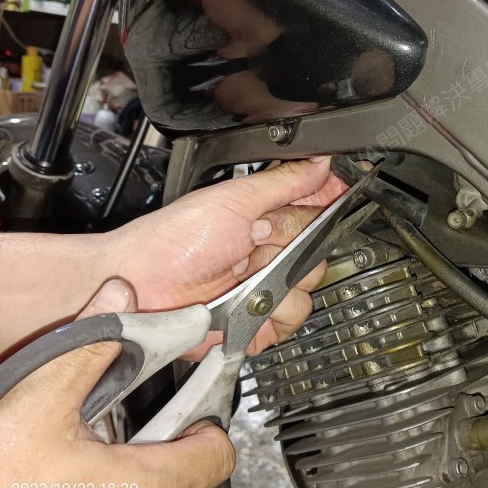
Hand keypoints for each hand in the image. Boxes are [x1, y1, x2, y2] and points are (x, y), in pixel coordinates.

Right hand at [0, 281, 232, 487]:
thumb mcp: (38, 404)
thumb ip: (89, 347)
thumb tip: (118, 301)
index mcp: (143, 487)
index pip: (218, 454)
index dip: (206, 420)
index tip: (189, 403)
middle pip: (191, 478)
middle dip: (169, 443)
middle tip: (135, 423)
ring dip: (142, 473)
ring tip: (100, 451)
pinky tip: (78, 480)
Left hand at [110, 158, 346, 355]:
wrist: (140, 286)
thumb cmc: (172, 239)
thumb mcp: (232, 200)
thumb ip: (282, 182)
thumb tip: (321, 162)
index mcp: (266, 218)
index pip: (317, 207)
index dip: (333, 201)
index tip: (346, 191)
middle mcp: (269, 254)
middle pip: (318, 252)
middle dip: (291, 246)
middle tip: (257, 240)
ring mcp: (265, 290)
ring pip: (307, 290)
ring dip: (277, 283)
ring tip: (243, 277)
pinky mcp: (259, 326)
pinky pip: (290, 322)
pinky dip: (270, 315)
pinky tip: (243, 303)